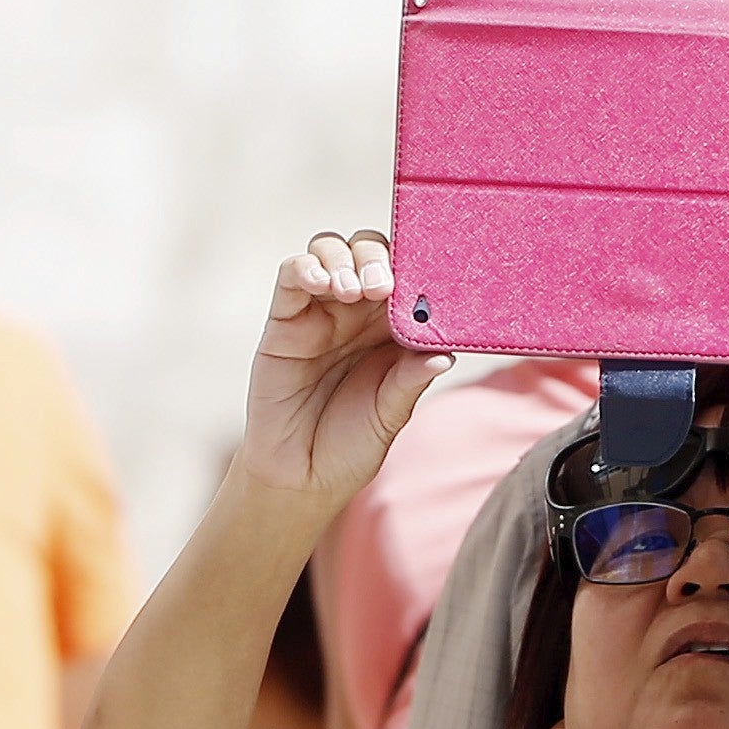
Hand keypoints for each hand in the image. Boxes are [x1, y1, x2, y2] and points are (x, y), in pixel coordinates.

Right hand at [238, 233, 445, 506]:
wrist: (302, 478)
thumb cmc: (351, 444)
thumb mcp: (390, 415)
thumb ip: (410, 382)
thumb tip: (444, 355)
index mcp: (393, 327)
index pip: (407, 274)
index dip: (416, 266)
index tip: (426, 277)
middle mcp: (358, 311)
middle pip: (369, 250)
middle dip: (378, 258)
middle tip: (384, 288)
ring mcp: (320, 311)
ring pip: (331, 251)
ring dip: (345, 259)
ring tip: (353, 291)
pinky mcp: (284, 320)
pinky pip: (291, 276)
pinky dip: (305, 267)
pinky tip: (320, 282)